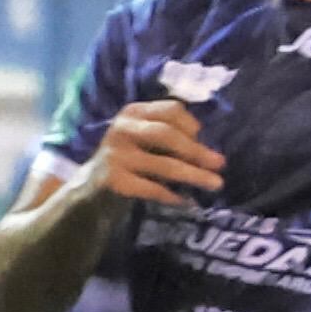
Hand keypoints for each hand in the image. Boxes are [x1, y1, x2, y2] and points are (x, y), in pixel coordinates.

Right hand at [90, 98, 225, 206]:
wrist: (90, 188)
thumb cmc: (128, 161)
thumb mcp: (143, 139)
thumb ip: (168, 136)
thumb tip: (210, 151)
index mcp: (133, 112)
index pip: (170, 110)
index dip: (191, 124)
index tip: (203, 138)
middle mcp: (122, 128)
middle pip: (168, 135)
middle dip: (197, 151)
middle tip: (220, 164)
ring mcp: (116, 154)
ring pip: (164, 165)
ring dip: (194, 175)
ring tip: (216, 184)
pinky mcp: (113, 179)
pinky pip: (152, 189)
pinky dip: (172, 196)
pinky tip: (186, 201)